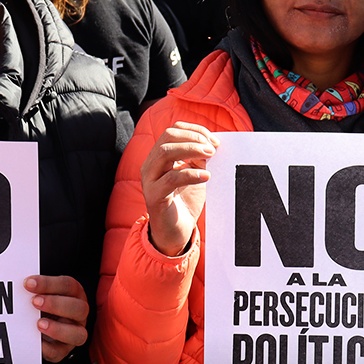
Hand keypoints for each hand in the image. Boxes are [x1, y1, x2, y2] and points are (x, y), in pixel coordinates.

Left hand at [25, 274, 88, 362]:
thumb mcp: (41, 293)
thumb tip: (22, 283)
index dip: (49, 284)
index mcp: (74, 294)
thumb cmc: (41, 305)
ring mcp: (74, 333)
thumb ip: (34, 288)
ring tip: (38, 324)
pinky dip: (47, 348)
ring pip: (78, 334)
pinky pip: (59, 352)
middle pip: (79, 308)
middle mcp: (79, 314)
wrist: (40, 327)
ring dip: (57, 329)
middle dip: (56, 304)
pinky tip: (35, 340)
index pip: (68, 285)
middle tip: (34, 302)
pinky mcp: (63, 350)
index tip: (28, 283)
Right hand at [141, 122, 218, 255]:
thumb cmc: (184, 202)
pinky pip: (171, 179)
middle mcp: (150, 165)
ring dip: (191, 150)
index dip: (194, 131)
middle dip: (193, 138)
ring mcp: (150, 180)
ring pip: (165, 152)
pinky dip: (191, 174)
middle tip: (212, 149)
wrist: (175, 232)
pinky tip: (206, 177)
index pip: (173, 131)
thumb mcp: (194, 173)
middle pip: (167, 137)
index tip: (214, 141)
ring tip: (210, 156)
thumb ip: (198, 158)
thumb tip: (210, 144)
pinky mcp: (155, 196)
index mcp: (158, 157)